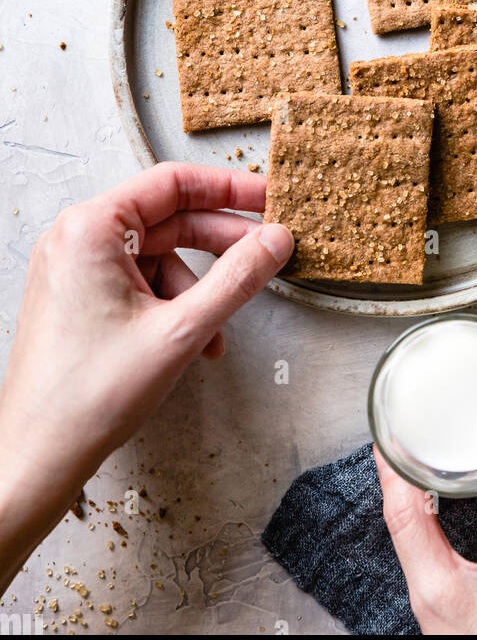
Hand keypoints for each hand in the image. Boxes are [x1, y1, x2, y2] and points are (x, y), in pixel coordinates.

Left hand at [0, 162, 292, 593]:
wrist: (38, 456)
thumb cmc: (90, 396)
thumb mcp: (182, 330)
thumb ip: (237, 278)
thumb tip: (275, 241)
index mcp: (91, 228)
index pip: (173, 182)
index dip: (229, 189)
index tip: (269, 199)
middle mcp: (77, 238)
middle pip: (168, 218)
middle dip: (221, 243)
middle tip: (268, 250)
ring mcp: (75, 268)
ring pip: (158, 256)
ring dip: (197, 289)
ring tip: (216, 332)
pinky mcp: (79, 297)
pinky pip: (139, 283)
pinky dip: (172, 306)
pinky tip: (192, 343)